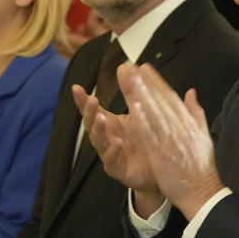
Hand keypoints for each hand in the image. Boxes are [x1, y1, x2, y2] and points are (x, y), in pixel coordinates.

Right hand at [72, 83, 160, 211]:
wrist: (161, 170)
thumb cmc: (147, 141)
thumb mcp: (139, 115)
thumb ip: (131, 94)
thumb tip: (126, 67)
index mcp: (111, 125)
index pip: (93, 111)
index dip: (83, 100)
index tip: (77, 87)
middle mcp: (107, 139)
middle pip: (92, 124)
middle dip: (90, 112)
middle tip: (92, 100)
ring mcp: (110, 155)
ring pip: (98, 142)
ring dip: (98, 130)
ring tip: (100, 118)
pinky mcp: (118, 170)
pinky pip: (111, 161)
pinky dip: (113, 151)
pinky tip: (117, 142)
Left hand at [116, 64, 224, 218]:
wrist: (202, 192)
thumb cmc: (202, 167)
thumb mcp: (203, 135)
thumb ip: (195, 112)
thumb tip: (191, 92)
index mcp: (189, 123)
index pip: (171, 97)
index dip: (157, 82)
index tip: (146, 68)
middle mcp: (180, 128)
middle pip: (161, 102)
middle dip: (146, 83)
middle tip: (133, 68)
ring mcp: (170, 141)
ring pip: (154, 114)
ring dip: (142, 96)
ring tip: (131, 80)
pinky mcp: (161, 154)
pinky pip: (149, 135)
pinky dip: (142, 121)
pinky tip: (133, 108)